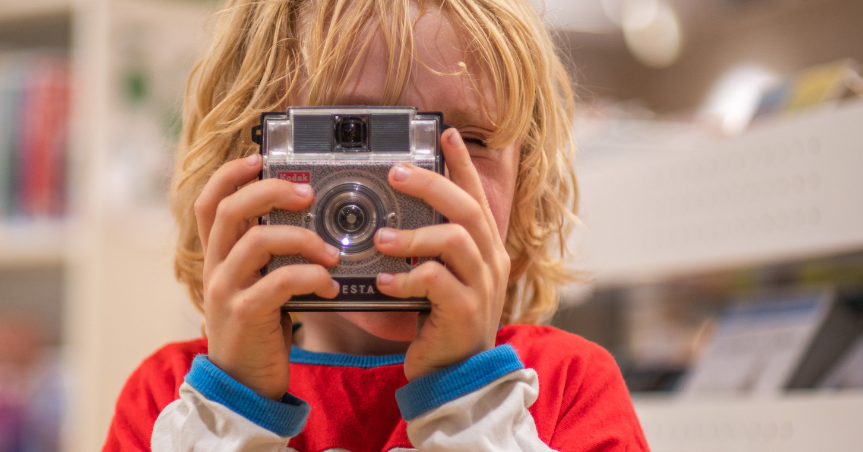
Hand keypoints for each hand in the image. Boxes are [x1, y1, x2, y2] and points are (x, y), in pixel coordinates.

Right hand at [195, 154, 339, 399]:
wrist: (243, 386)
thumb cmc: (259, 330)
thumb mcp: (259, 285)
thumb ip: (271, 257)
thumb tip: (309, 223)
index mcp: (218, 257)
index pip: (209, 202)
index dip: (230, 174)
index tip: (259, 157)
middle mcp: (215, 268)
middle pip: (230, 210)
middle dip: (271, 191)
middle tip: (308, 193)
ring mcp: (226, 290)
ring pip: (258, 240)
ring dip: (303, 239)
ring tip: (332, 252)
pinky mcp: (245, 314)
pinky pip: (280, 281)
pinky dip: (312, 277)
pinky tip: (331, 287)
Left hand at [374, 128, 510, 380]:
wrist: (457, 375)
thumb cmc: (441, 322)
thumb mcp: (438, 278)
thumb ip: (426, 251)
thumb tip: (389, 221)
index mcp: (484, 249)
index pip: (476, 196)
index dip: (462, 163)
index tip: (445, 133)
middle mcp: (489, 261)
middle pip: (466, 208)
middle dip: (431, 184)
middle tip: (397, 173)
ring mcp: (481, 286)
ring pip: (454, 240)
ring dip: (413, 235)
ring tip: (381, 239)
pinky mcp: (465, 311)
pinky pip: (436, 282)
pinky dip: (406, 278)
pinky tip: (384, 282)